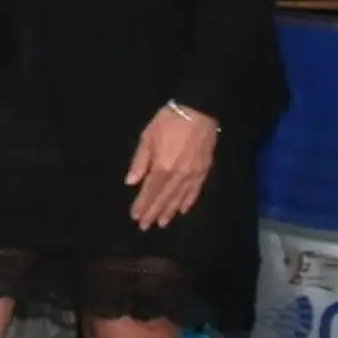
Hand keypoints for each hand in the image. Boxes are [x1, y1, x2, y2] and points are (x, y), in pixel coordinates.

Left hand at [126, 103, 219, 229]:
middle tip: (145, 226)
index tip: (135, 216)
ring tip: (162, 223)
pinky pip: (196, 191)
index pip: (150, 191)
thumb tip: (132, 182)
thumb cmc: (168, 121)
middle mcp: (179, 175)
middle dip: (153, 212)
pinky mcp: (205, 170)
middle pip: (164, 198)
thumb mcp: (147, 137)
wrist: (198, 111)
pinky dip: (189, 201)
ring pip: (180, 198)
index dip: (142, 205)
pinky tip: (183, 210)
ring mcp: (193, 174)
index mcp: (162, 167)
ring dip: (170, 211)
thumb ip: (140, 162)